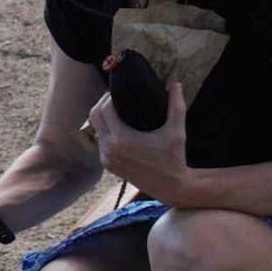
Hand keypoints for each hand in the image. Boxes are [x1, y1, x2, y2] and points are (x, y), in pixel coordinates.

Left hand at [88, 81, 187, 202]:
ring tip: (115, 108)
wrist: (171, 187)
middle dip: (102, 103)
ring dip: (102, 117)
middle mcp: (110, 149)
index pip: (105, 109)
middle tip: (116, 96)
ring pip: (95, 129)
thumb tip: (176, 84)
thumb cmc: (174, 158)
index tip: (120, 90)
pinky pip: (99, 141)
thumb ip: (176, 106)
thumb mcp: (176, 131)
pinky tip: (115, 125)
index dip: (110, 96)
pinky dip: (104, 130)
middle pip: (94, 116)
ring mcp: (106, 159)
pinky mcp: (108, 166)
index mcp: (122, 139)